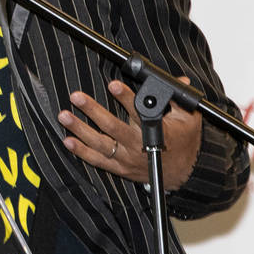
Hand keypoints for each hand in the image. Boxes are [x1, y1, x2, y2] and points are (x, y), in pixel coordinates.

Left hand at [57, 78, 201, 190]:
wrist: (184, 174)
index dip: (126, 97)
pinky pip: (97, 161)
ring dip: (80, 129)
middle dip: (93, 111)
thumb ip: (179, 99)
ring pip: (100, 144)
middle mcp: (138, 146)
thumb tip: (180, 79)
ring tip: (64, 115)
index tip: (113, 84)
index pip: (139, 111)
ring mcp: (127, 159)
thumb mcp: (189, 119)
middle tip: (77, 97)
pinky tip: (67, 140)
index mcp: (156, 132)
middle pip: (112, 127)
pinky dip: (81, 152)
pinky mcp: (119, 168)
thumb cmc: (184, 142)